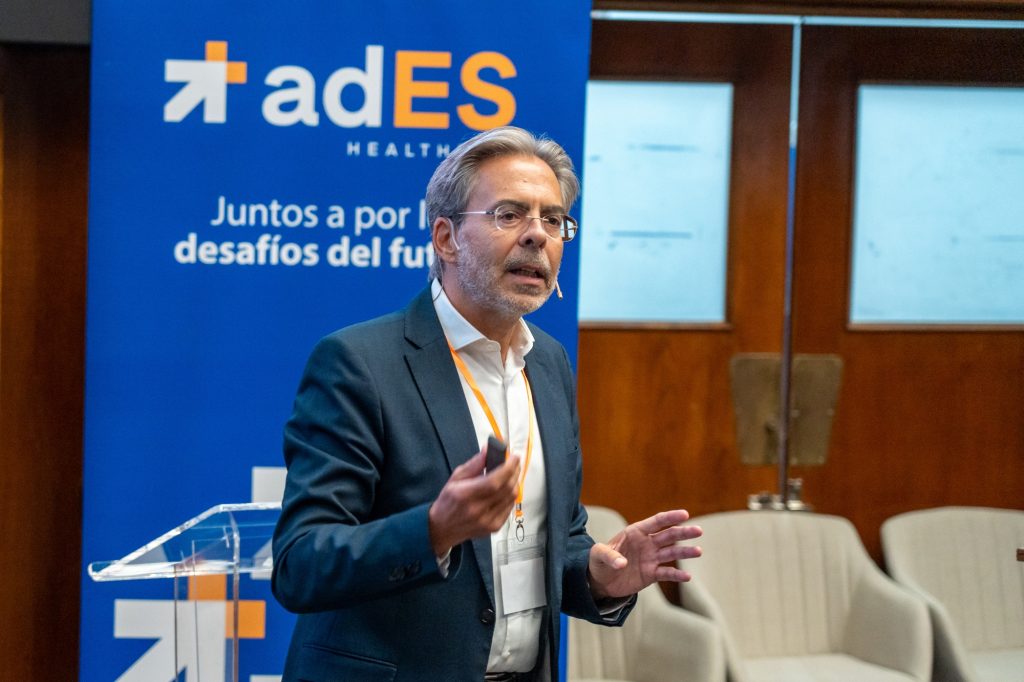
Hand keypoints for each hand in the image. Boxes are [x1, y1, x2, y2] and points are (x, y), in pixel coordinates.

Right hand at [427, 446, 520, 556]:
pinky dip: (510, 495)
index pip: (494, 481)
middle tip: (514, 463)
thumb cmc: (448, 501)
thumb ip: (474, 463)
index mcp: (465, 495)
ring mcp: (487, 521)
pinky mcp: (494, 527)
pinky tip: (505, 489)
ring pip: (512, 497)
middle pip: (507, 488)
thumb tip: (489, 450)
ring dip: (514, 482)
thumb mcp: (456, 478)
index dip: (508, 468)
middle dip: (514, 472)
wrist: (443, 528)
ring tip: (510, 474)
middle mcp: (478, 510)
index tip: (514, 457)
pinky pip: (510, 507)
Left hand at [587, 509, 701, 600]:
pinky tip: (687, 577)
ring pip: (672, 553)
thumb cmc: (598, 562)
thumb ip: (609, 556)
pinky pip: (667, 573)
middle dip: (683, 532)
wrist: (600, 581)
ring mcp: (651, 558)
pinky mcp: (651, 574)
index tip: (685, 514)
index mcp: (635, 532)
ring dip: (685, 552)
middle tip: (698, 530)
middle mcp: (646, 543)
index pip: (656, 522)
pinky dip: (677, 575)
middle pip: (669, 535)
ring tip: (698, 551)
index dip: (670, 517)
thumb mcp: (597, 555)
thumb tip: (621, 563)